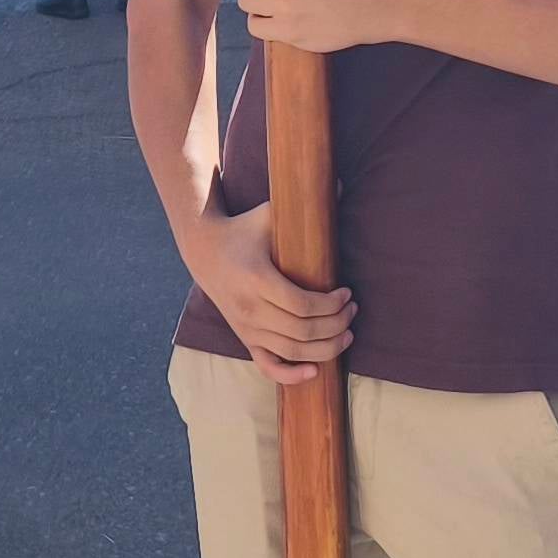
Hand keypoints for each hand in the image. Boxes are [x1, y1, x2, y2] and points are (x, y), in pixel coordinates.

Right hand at [182, 201, 352, 384]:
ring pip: (291, 352)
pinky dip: (291, 375)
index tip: (348, 293)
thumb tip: (342, 182)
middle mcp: (249, 309)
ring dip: (325, 349)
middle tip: (353, 312)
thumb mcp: (270, 213)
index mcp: (257, 279)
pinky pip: (267, 366)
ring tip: (346, 334)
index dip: (332, 306)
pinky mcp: (245, 337)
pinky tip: (314, 372)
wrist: (203, 250)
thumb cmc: (244, 229)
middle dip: (335, 325)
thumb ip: (303, 201)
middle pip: (302, 332)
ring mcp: (246, 327)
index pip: (302, 306)